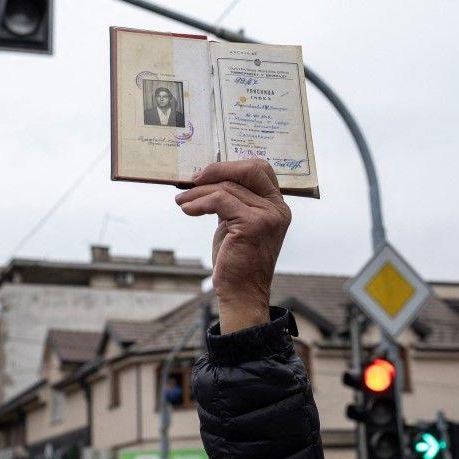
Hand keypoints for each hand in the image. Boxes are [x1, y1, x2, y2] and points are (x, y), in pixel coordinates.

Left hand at [176, 160, 290, 332]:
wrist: (241, 293)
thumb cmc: (236, 260)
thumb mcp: (236, 224)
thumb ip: (233, 201)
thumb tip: (207, 177)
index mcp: (277, 205)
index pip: (259, 169)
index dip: (231, 165)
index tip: (205, 173)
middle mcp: (277, 208)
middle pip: (250, 169)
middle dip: (218, 169)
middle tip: (192, 179)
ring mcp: (268, 215)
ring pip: (228, 186)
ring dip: (198, 192)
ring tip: (181, 200)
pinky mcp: (253, 224)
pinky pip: (220, 200)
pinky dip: (199, 203)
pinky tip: (187, 209)